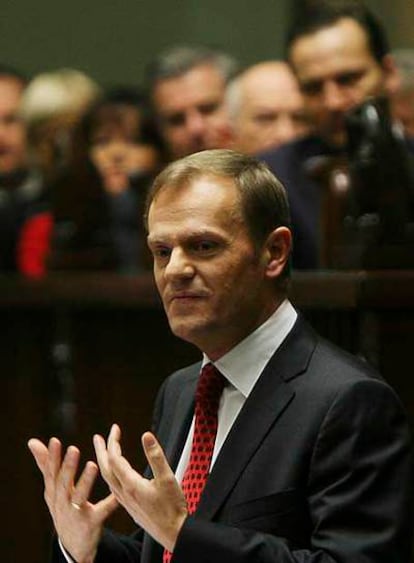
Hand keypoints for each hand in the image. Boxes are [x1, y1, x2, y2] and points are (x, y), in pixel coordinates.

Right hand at [28, 437, 117, 562]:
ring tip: (93, 465)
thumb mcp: (52, 489)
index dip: (52, 457)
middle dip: (68, 467)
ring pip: (79, 497)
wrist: (72, 545)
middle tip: (74, 449)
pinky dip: (109, 502)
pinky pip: (101, 511)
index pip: (51, 473)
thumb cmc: (63, 507)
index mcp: (54, 493)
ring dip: (85, 481)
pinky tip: (116, 493)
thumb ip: (46, 464)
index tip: (55, 440)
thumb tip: (32, 441)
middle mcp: (62, 503)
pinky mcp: (91, 523)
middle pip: (63, 484)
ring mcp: (76, 514)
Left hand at [94, 424, 187, 551]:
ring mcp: (125, 501)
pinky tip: (115, 474)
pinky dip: (110, 475)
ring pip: (108, 479)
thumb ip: (156, 456)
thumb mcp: (167, 478)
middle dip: (101, 451)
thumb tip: (146, 436)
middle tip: (98, 437)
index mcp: (131, 484)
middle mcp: (124, 493)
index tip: (115, 428)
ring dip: (104, 462)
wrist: (174, 534)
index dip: (113, 441)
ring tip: (103, 452)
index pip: (115, 458)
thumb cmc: (172, 508)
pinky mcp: (129, 507)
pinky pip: (113, 487)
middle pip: (106, 468)